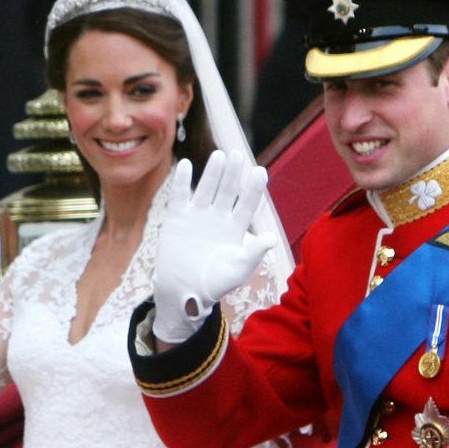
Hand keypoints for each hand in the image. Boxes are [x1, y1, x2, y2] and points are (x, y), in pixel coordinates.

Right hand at [152, 150, 276, 343]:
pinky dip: (181, 181)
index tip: (260, 172)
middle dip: (233, 173)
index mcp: (235, 229)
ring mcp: (197, 216)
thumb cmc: (214, 285)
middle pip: (227, 191)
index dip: (253, 188)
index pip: (247, 204)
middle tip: (238, 155)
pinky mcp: (177, 218)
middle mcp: (218, 218)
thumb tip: (271, 238)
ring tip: (219, 156)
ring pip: (206, 188)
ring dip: (212, 173)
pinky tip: (186, 165)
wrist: (183, 292)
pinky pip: (179, 195)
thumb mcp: (237, 270)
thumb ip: (253, 253)